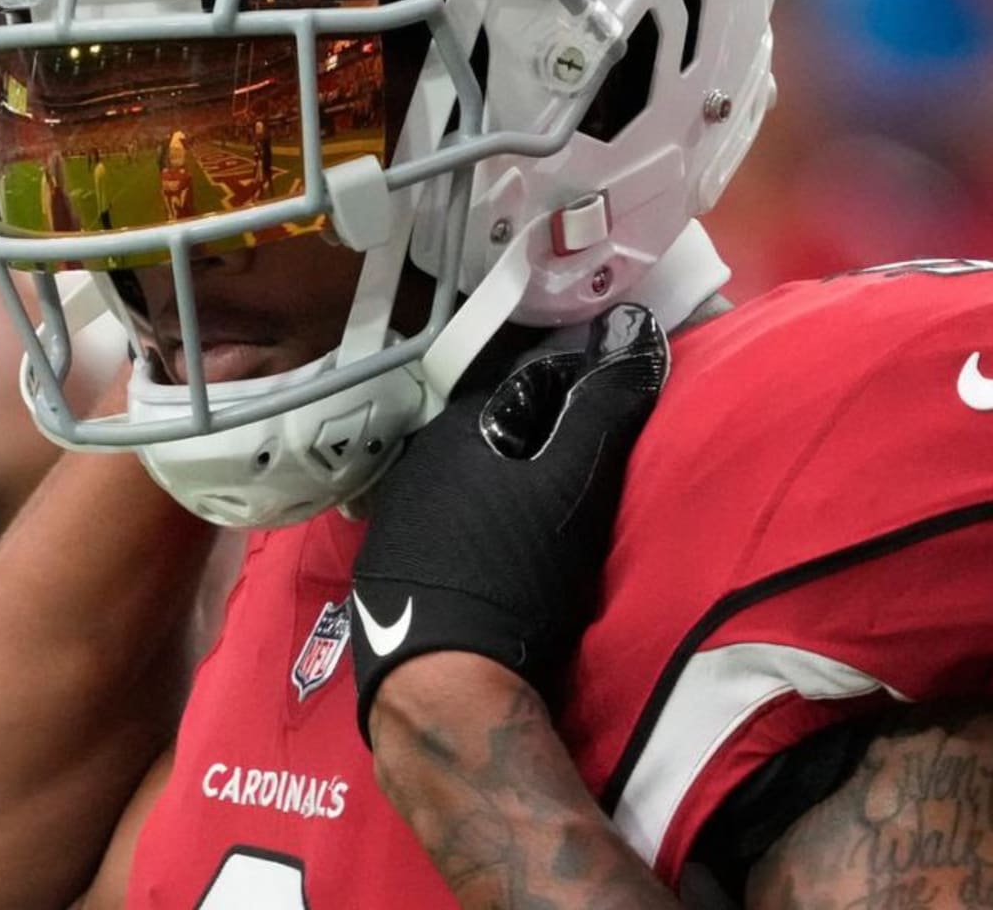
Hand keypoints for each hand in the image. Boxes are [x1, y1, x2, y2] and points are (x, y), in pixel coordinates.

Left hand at [351, 303, 668, 738]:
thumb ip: (602, 411)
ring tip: (540, 525)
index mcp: (454, 428)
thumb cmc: (515, 570)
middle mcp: (413, 461)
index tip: (608, 427)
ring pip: (463, 482)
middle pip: (492, 436)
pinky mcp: (384, 567)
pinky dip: (470, 530)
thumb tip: (633, 339)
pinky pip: (439, 527)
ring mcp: (391, 516)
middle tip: (580, 481)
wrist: (445, 678)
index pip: (527, 389)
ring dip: (501, 489)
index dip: (577, 401)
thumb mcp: (574, 486)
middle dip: (537, 445)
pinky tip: (492, 560)